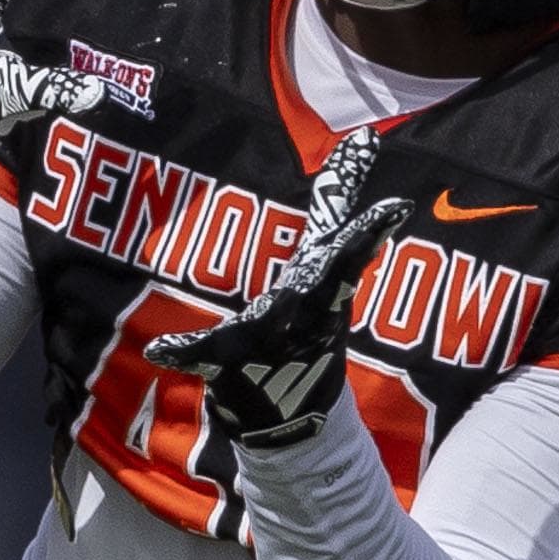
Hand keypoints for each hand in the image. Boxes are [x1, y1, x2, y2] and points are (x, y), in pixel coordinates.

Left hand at [145, 129, 412, 447]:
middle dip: (342, 258)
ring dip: (265, 316)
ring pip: (269, 319)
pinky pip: (205, 355)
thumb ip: (335, 205)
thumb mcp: (326, 266)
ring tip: (261, 292)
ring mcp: (270, 343)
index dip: (375, 227)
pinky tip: (159, 348)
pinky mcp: (233, 366)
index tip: (399, 207)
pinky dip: (184, 351)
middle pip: (326, 279)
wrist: (292, 424)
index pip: (351, 247)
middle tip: (360, 241)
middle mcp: (305, 313)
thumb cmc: (308, 331)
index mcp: (324, 285)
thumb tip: (362, 135)